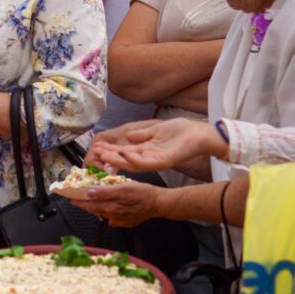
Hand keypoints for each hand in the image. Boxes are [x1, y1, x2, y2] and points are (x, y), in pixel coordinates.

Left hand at [70, 181, 161, 226]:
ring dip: (97, 207)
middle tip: (77, 199)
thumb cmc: (143, 193)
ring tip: (92, 200)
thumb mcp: (123, 187)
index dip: (79, 201)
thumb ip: (105, 191)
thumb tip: (90, 192)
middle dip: (85, 204)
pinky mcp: (125, 222)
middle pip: (94, 210)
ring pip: (103, 213)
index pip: (89, 204)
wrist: (158, 204)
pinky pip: (112, 217)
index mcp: (111, 207)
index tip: (70, 198)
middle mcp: (112, 216)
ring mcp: (119, 221)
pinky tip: (110, 206)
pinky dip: (108, 211)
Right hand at [86, 118, 223, 172]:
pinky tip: (123, 155)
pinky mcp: (163, 161)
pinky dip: (133, 159)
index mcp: (145, 150)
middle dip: (108, 157)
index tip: (97, 148)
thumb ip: (140, 135)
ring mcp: (154, 160)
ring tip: (103, 155)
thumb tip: (127, 137)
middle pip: (123, 160)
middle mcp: (147, 157)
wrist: (199, 134)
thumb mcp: (154, 131)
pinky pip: (145, 163)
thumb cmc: (180, 131)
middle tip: (95, 154)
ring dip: (116, 159)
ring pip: (130, 163)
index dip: (109, 151)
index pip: (122, 152)